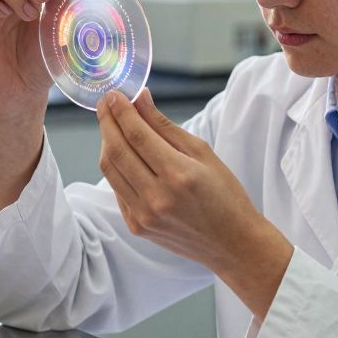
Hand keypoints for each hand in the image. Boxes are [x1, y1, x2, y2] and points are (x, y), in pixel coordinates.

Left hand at [96, 89, 292, 316]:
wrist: (232, 244)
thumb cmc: (225, 194)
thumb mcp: (203, 153)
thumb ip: (166, 126)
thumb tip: (140, 99)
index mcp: (178, 175)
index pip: (137, 134)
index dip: (121, 111)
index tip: (114, 94)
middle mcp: (157, 197)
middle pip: (117, 151)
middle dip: (107, 122)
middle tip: (106, 104)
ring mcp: (144, 215)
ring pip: (110, 171)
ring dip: (106, 143)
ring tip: (111, 124)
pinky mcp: (137, 227)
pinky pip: (117, 190)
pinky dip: (116, 168)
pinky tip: (122, 153)